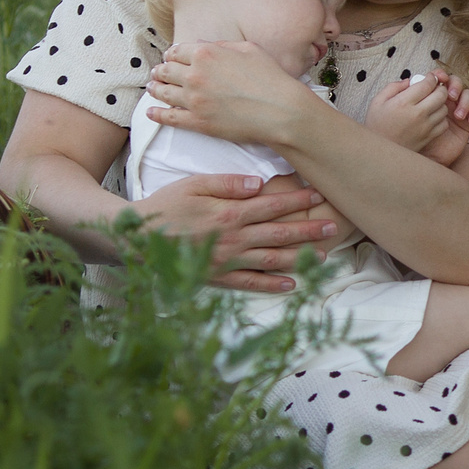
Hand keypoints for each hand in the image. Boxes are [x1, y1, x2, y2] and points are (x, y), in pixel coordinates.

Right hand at [131, 171, 339, 294]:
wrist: (134, 238)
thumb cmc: (165, 206)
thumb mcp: (193, 184)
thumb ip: (227, 183)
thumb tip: (259, 183)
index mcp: (229, 213)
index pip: (271, 205)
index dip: (297, 200)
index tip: (319, 195)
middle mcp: (233, 239)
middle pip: (279, 233)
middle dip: (308, 230)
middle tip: (333, 227)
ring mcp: (226, 261)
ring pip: (271, 260)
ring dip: (299, 258)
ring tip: (323, 256)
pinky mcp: (217, 278)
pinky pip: (249, 284)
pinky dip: (272, 285)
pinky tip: (291, 285)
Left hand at [147, 40, 313, 150]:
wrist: (280, 110)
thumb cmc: (270, 78)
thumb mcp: (249, 49)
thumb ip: (221, 44)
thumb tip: (201, 45)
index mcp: (206, 54)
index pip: (176, 51)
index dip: (171, 54)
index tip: (170, 58)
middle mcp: (195, 75)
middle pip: (166, 71)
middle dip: (160, 71)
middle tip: (157, 73)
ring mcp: (194, 100)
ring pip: (163, 93)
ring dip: (155, 89)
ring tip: (152, 88)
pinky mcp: (197, 122)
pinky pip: (169, 117)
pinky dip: (156, 114)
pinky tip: (151, 112)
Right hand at [367, 70, 468, 165]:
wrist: (378, 152)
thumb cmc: (376, 124)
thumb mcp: (377, 101)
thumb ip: (393, 87)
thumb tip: (410, 81)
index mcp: (403, 103)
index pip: (427, 84)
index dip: (431, 78)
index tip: (428, 78)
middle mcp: (417, 114)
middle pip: (441, 95)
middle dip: (439, 88)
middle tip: (433, 89)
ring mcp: (425, 127)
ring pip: (444, 109)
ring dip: (441, 103)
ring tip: (431, 103)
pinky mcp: (428, 137)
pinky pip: (444, 124)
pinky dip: (441, 118)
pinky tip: (432, 116)